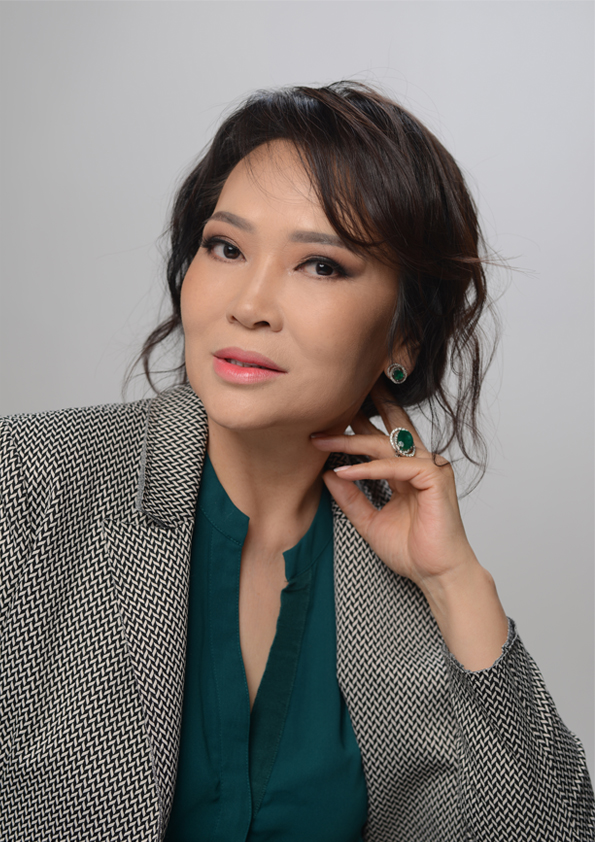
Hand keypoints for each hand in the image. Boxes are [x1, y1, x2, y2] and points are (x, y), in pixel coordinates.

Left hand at [311, 382, 508, 669]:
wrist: (436, 575)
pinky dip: (369, 469)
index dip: (360, 423)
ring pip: (386, 444)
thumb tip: (328, 474)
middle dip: (364, 408)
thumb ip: (350, 497)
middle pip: (390, 426)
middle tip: (334, 396)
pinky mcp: (434, 479)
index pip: (384, 437)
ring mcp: (430, 468)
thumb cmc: (412, 552)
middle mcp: (420, 464)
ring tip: (321, 441)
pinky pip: (396, 466)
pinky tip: (345, 471)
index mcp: (408, 471)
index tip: (331, 413)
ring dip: (351, 441)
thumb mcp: (369, 521)